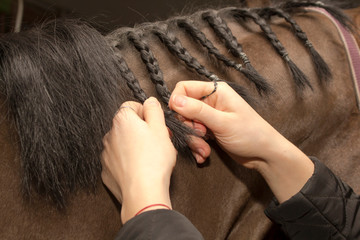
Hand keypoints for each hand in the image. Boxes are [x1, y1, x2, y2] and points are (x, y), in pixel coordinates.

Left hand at [101, 97, 175, 222]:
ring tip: (148, 157)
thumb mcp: (161, 129)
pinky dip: (127, 160)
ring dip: (133, 145)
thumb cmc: (154, 160)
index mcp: (122, 120)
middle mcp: (109, 134)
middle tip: (157, 141)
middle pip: (127, 125)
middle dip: (141, 130)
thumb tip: (150, 101)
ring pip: (122, 142)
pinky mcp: (106, 169)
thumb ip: (154, 110)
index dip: (146, 113)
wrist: (142, 192)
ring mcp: (106, 153)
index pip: (131, 106)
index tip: (155, 124)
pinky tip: (139, 168)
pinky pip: (118, 159)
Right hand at [169, 81, 313, 202]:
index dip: (177, 104)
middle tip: (200, 137)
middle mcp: (211, 101)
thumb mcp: (222, 122)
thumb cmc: (250, 134)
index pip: (184, 88)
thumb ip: (197, 110)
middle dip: (187, 127)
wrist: (265, 155)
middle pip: (183, 109)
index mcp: (215, 91)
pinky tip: (204, 154)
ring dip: (193, 140)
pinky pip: (194, 135)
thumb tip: (173, 100)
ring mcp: (210, 116)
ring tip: (203, 151)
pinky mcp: (210, 130)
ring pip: (187, 124)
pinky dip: (196, 146)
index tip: (181, 120)